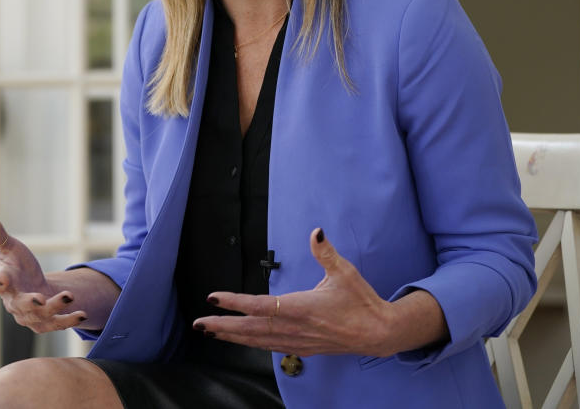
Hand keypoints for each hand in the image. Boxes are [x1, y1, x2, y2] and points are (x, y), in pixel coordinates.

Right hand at [0, 212, 87, 332]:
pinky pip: (56, 324)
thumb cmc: (18, 266)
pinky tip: (82, 314)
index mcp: (3, 283)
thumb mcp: (10, 247)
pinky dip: (69, 320)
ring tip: (69, 296)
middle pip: (20, 305)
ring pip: (40, 316)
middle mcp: (14, 303)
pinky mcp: (45, 322)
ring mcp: (30, 315)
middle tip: (39, 299)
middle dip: (30, 303)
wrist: (34, 286)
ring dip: (55, 307)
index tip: (2, 278)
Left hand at [194, 228, 395, 356]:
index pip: (260, 306)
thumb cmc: (362, 302)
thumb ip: (326, 252)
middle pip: (251, 329)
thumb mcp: (344, 272)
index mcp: (302, 308)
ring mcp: (299, 341)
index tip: (213, 298)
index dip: (235, 302)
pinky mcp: (304, 348)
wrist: (380, 333)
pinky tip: (241, 341)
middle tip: (199, 323)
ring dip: (233, 337)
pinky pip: (271, 347)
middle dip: (223, 326)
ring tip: (211, 332)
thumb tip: (316, 231)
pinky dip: (252, 344)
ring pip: (258, 341)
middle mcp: (296, 327)